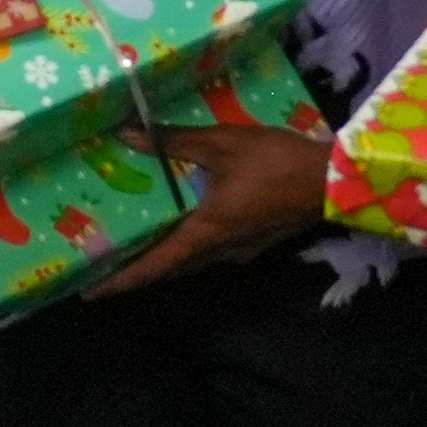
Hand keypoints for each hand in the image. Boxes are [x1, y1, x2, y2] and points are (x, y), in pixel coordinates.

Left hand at [88, 118, 335, 298]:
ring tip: (134, 248)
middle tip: (103, 266)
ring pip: (193, 261)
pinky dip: (189, 246)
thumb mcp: (223, 143)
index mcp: (206, 232)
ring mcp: (241, 249)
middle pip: (171, 268)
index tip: (91, 293)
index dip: (122, 280)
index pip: (155, 266)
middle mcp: (220, 250)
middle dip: (137, 271)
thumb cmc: (277, 162)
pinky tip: (183, 228)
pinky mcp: (257, 242)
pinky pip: (213, 251)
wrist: (335, 180)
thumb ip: (174, 140)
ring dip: (164, 259)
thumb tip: (127, 134)